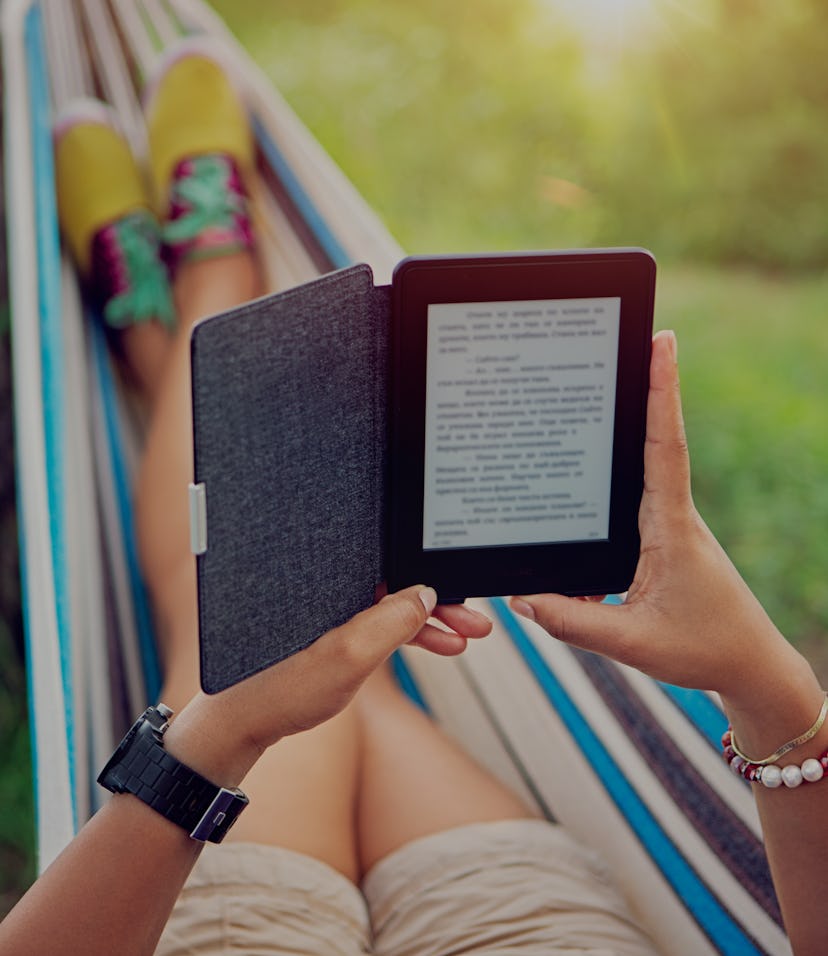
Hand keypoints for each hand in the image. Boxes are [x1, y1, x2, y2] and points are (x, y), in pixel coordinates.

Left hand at [168, 585, 489, 783]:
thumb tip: (425, 594)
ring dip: (429, 623)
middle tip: (477, 624)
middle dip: (440, 604)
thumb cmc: (283, 689)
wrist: (243, 723)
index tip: (464, 597)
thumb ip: (390, 622)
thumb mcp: (348, 658)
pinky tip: (436, 646)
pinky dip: (407, 636)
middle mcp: (331, 585)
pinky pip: (379, 624)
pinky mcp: (331, 627)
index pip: (392, 566)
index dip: (432, 580)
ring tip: (465, 640)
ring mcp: (331, 607)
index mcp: (331, 580)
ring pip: (392, 606)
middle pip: (397, 583)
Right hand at [510, 331, 815, 717]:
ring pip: (639, 476)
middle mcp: (673, 516)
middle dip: (645, 390)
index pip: (665, 447)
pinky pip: (631, 507)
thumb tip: (522, 597)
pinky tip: (590, 515)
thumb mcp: (633, 641)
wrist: (750, 668)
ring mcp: (670, 526)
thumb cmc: (704, 649)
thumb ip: (573, 621)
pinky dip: (608, 500)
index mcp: (671, 527)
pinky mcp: (663, 541)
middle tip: (630, 341)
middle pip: (654, 441)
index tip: (661, 343)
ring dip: (624, 442)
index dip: (661, 393)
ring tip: (600, 404)